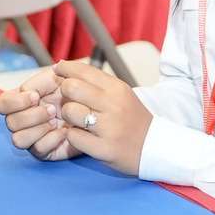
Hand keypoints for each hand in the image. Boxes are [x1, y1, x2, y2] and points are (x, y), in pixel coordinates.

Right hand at [0, 68, 76, 161]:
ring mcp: (32, 137)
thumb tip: (27, 91)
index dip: (15, 102)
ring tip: (55, 121)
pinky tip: (65, 132)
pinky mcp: (45, 151)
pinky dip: (51, 139)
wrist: (95, 109)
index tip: (35, 96)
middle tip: (52, 109)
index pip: (3, 104)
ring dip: (37, 128)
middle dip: (31, 115)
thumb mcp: (57, 79)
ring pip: (18, 140)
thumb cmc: (75, 92)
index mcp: (22, 101)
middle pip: (10, 123)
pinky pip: (38, 149)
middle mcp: (24, 120)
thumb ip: (39, 81)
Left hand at [54, 59, 153, 176]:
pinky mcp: (103, 148)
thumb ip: (96, 82)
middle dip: (64, 93)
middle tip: (68, 100)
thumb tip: (63, 66)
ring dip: (67, 116)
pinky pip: (73, 136)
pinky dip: (73, 136)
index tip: (58, 70)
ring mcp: (109, 128)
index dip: (65, 68)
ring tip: (76, 120)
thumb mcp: (121, 94)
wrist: (156, 148)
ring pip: (69, 111)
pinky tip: (82, 136)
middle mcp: (113, 105)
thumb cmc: (132, 119)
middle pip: (71, 88)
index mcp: (117, 88)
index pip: (83, 70)